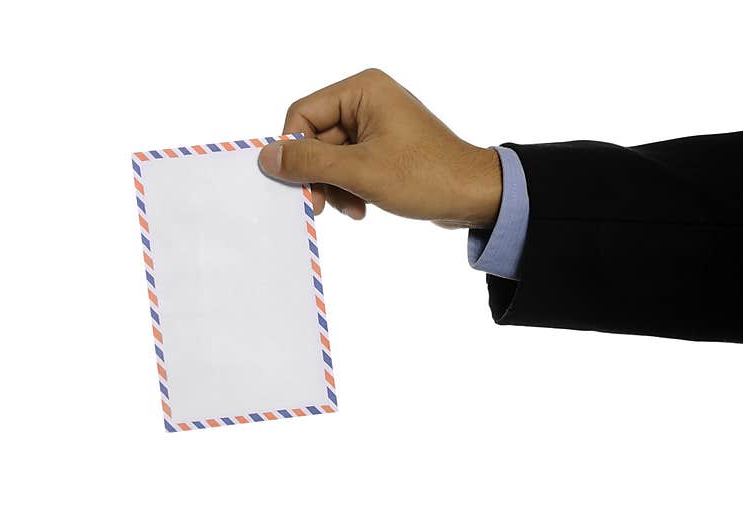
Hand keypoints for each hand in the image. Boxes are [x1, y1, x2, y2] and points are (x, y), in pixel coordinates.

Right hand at [258, 68, 501, 228]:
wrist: (474, 196)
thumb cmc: (425, 177)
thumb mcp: (360, 171)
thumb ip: (310, 162)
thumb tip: (267, 156)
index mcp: (363, 90)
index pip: (303, 114)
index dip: (295, 151)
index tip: (297, 185)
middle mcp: (367, 100)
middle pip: (315, 138)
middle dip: (319, 175)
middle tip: (320, 206)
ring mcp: (376, 124)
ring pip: (330, 157)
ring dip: (335, 187)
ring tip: (350, 209)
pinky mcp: (383, 147)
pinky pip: (349, 166)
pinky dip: (349, 189)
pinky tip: (360, 208)